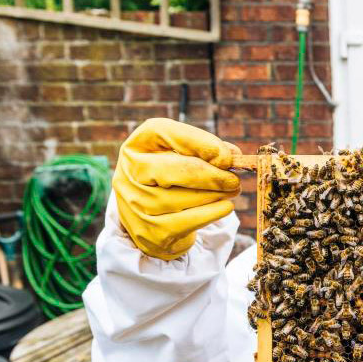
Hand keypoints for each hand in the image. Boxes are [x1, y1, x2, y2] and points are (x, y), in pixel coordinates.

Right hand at [113, 118, 241, 259]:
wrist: (152, 221)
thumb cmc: (172, 180)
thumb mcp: (182, 157)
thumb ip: (206, 151)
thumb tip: (233, 156)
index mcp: (135, 146)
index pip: (160, 131)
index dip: (198, 142)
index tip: (226, 156)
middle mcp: (128, 173)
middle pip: (171, 169)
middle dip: (210, 174)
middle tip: (234, 179)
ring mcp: (135, 204)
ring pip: (181, 198)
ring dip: (214, 194)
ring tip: (232, 191)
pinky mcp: (148, 231)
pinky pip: (185, 222)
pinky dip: (212, 213)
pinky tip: (226, 207)